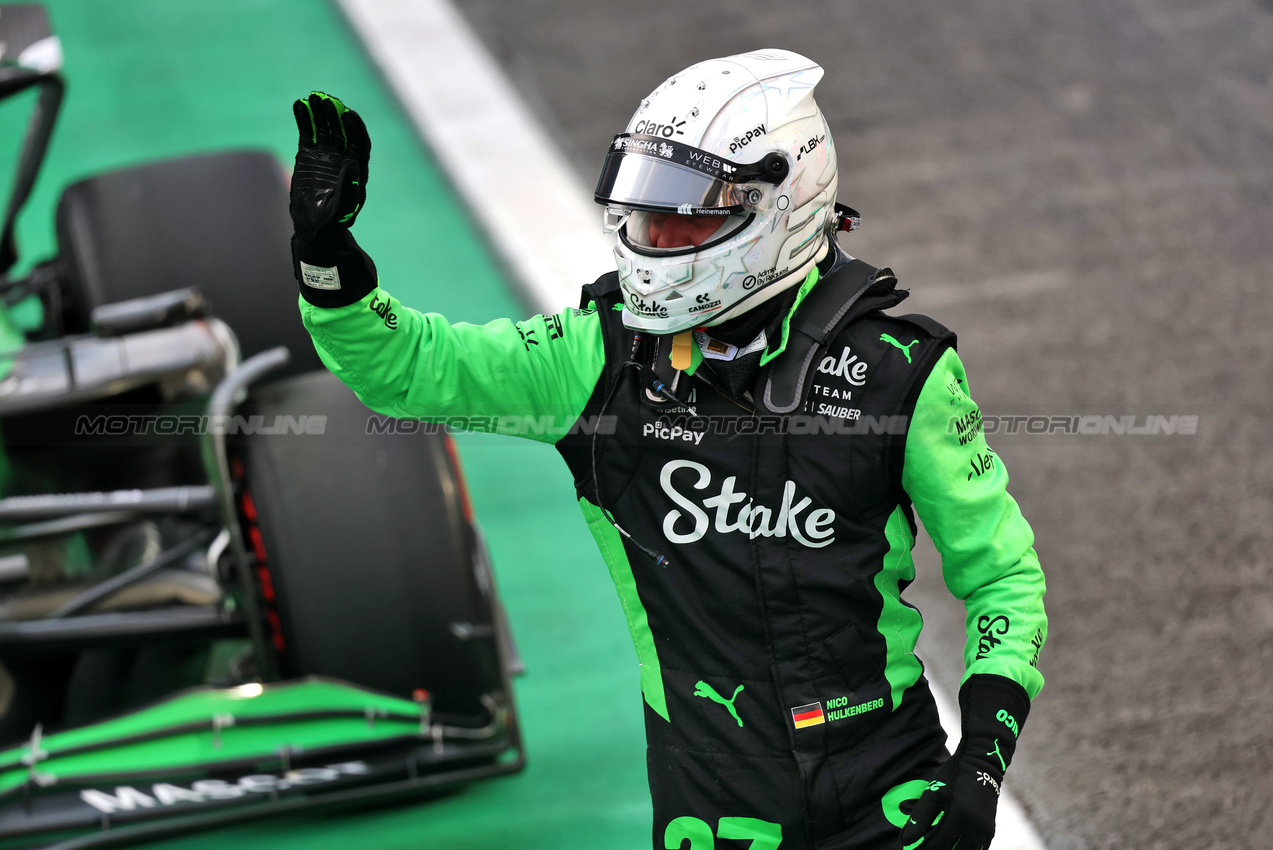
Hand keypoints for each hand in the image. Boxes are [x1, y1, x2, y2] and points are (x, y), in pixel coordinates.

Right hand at [290, 92, 369, 237]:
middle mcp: (343, 158)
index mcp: (357, 169)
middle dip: (335, 115)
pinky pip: (307, 132)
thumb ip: (349, 188)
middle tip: (325, 100)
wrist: (314, 226)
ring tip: (311, 98)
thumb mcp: (343, 208)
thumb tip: (352, 164)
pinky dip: (304, 118)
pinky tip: (299, 105)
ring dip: (319, 112)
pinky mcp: (309, 155)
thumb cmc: (333, 221)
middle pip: (342, 131)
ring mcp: (326, 155)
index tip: (349, 114)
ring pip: (325, 128)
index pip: (360, 143)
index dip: (356, 128)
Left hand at [898, 675, 1029, 849]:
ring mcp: (985, 830)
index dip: (923, 848)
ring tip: (933, 846)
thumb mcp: (933, 791)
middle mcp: (976, 825)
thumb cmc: (954, 774)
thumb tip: (905, 839)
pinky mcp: (989, 830)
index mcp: (960, 814)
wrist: (983, 764)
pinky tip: (950, 846)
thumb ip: (920, 816)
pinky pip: (976, 849)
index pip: (938, 842)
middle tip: (919, 849)